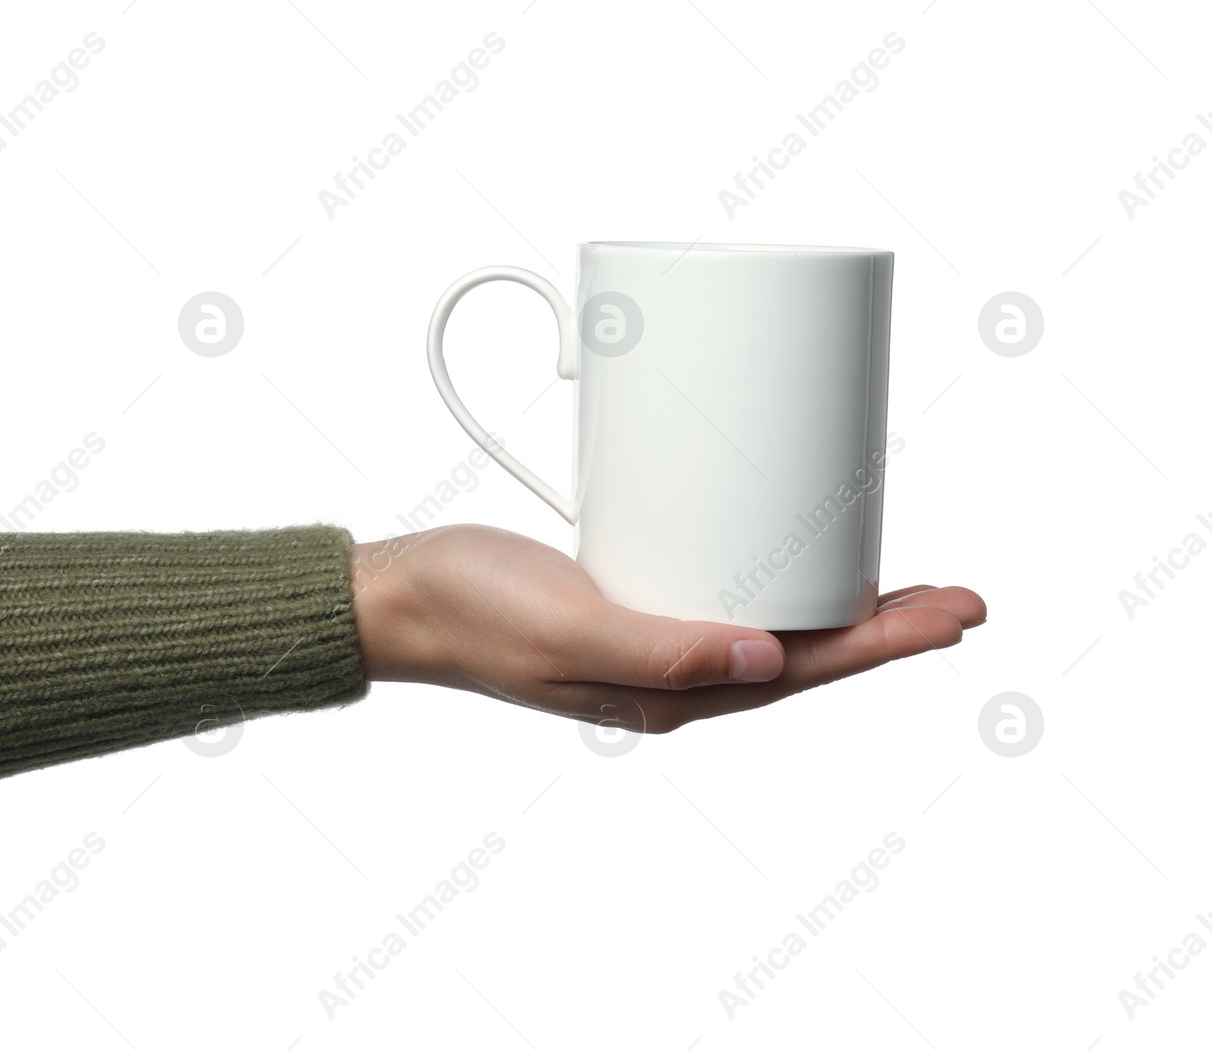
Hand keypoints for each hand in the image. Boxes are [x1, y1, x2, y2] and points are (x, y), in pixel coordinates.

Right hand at [349, 523, 985, 732]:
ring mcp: (653, 635)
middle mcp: (672, 671)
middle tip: (956, 595)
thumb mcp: (568, 631)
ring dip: (839, 603)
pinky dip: (771, 573)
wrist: (405, 595)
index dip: (886, 643)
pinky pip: (721, 589)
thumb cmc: (474, 614)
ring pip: (770, 622)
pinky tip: (787, 551)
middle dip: (884, 627)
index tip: (954, 612)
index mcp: (667, 693)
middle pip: (804, 651)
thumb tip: (770, 658)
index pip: (803, 670)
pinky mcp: (629, 595)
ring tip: (897, 579)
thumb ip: (662, 652)